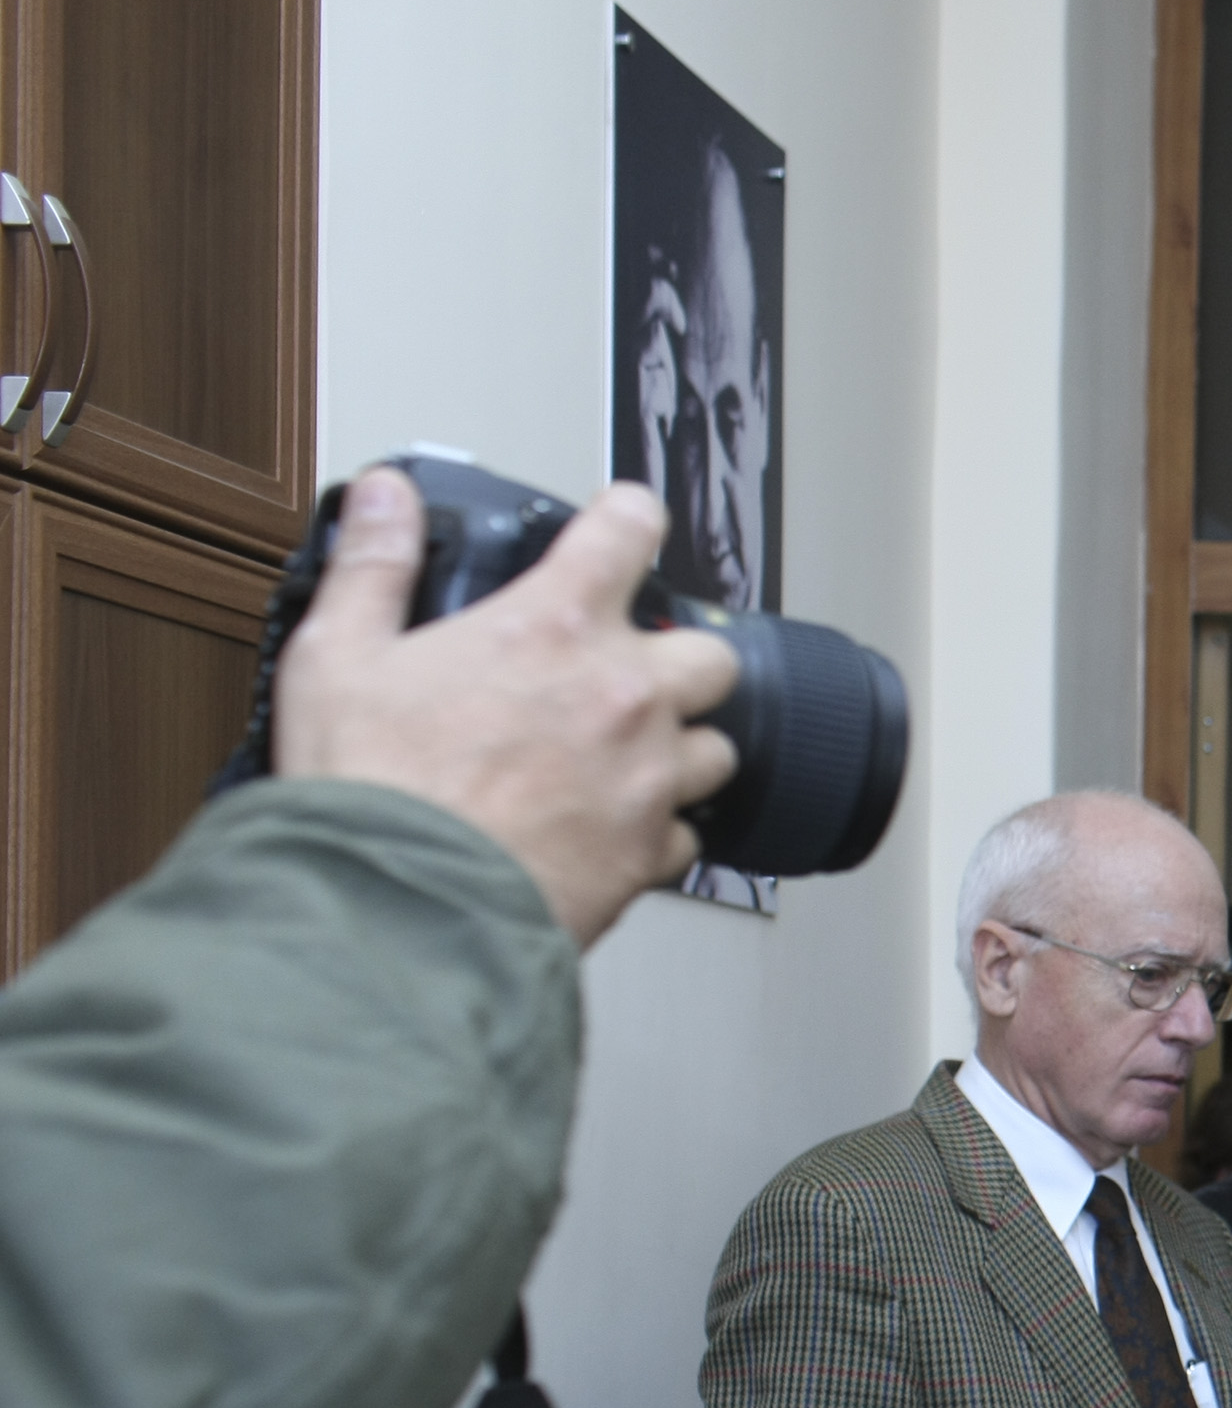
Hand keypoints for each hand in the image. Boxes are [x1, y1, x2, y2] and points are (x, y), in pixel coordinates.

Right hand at [273, 466, 739, 945]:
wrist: (402, 909)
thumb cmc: (373, 789)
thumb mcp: (338, 655)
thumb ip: (374, 566)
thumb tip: (389, 498)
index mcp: (552, 628)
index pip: (627, 532)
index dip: (629, 519)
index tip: (625, 525)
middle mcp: (622, 695)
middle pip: (710, 655)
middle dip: (680, 658)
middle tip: (627, 673)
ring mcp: (648, 777)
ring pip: (717, 747)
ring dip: (682, 746)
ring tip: (624, 757)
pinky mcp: (652, 852)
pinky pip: (687, 833)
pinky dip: (659, 828)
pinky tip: (612, 828)